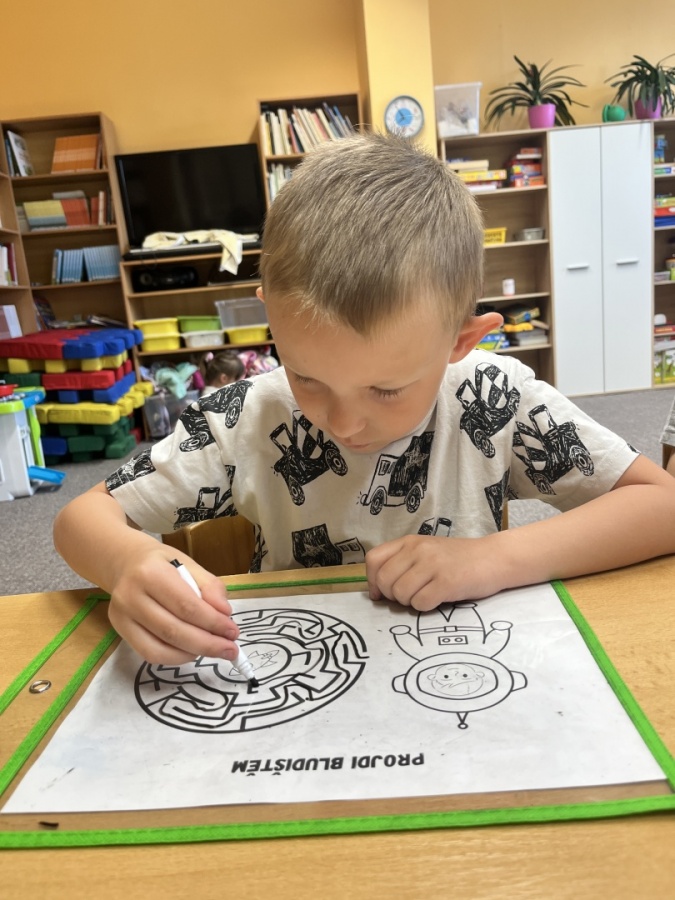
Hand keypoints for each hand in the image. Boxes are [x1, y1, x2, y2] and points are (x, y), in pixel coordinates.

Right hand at [107, 545, 240, 663]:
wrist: (125, 563)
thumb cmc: (162, 563)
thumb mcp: (189, 564)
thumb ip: (210, 586)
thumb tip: (225, 613)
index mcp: (151, 573)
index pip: (186, 606)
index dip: (212, 623)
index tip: (233, 632)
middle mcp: (131, 596)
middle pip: (173, 631)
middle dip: (207, 644)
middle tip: (230, 649)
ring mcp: (122, 616)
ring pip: (160, 648)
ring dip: (193, 653)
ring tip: (214, 650)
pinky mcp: (120, 630)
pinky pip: (149, 654)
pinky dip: (175, 657)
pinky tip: (192, 651)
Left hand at [366, 534, 501, 610]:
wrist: (493, 558)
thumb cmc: (458, 559)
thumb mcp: (426, 551)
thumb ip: (402, 563)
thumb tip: (377, 591)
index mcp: (410, 541)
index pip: (373, 559)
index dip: (372, 581)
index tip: (381, 594)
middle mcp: (418, 549)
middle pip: (384, 580)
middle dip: (393, 596)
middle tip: (410, 597)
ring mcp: (433, 565)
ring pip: (401, 594)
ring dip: (410, 603)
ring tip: (426, 596)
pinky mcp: (447, 582)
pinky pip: (420, 603)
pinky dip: (426, 608)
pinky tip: (438, 599)